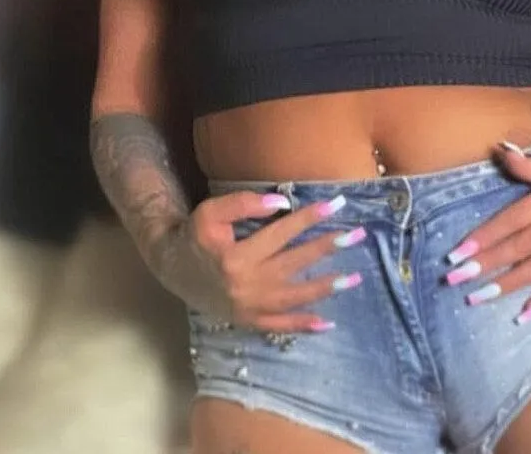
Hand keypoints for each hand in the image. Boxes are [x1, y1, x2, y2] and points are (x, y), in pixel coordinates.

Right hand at [152, 191, 364, 332]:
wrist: (173, 270)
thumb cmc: (195, 236)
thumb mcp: (211, 212)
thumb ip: (244, 204)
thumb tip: (282, 203)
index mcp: (236, 256)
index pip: (281, 233)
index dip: (308, 218)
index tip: (335, 205)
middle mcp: (246, 284)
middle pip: (294, 264)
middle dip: (327, 248)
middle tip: (357, 236)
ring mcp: (249, 307)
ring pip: (294, 298)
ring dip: (325, 287)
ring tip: (355, 277)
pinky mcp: (248, 321)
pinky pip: (280, 327)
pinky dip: (303, 325)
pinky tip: (327, 321)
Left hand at [443, 142, 530, 323]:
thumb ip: (530, 164)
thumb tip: (501, 150)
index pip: (513, 219)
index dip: (485, 236)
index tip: (458, 253)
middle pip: (522, 246)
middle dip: (488, 264)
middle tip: (457, 279)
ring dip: (509, 283)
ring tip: (479, 297)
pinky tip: (524, 313)